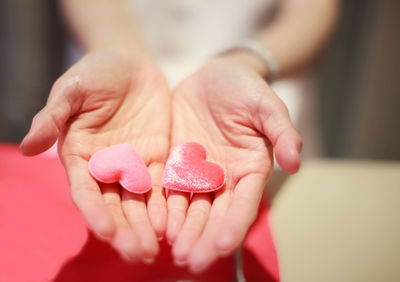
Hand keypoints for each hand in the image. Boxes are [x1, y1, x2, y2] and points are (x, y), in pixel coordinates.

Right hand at [20, 49, 170, 262]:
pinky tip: (172, 222)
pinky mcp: (156, 156)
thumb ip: (53, 117)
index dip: (94, 212)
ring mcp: (133, 164)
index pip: (86, 191)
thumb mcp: (72, 91)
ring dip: (145, 226)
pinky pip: (161, 184)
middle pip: (114, 205)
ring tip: (155, 249)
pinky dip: (165, 203)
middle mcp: (105, 167)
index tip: (106, 232)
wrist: (129, 63)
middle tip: (140, 254)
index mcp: (79, 155)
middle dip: (125, 230)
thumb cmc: (95, 73)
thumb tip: (27, 146)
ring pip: (139, 201)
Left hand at [167, 58, 301, 271]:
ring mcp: (198, 172)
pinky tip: (157, 225)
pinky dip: (165, 208)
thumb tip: (296, 163)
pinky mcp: (175, 163)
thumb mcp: (267, 105)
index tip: (223, 245)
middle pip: (215, 213)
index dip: (234, 224)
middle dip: (204, 238)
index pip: (244, 202)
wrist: (215, 75)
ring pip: (191, 207)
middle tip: (191, 261)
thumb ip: (281, 132)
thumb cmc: (246, 88)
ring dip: (184, 230)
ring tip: (174, 252)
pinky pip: (168, 189)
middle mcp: (224, 177)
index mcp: (250, 168)